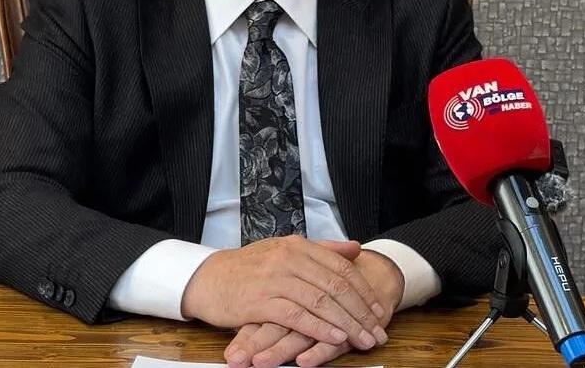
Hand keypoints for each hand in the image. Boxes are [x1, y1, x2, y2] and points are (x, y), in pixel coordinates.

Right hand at [225, 250, 405, 367]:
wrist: (205, 278)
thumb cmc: (246, 269)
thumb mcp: (284, 251)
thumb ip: (321, 250)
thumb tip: (355, 248)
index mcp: (298, 245)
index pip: (342, 268)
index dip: (364, 291)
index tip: (378, 311)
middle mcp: (290, 258)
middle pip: (336, 286)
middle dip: (361, 312)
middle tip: (377, 331)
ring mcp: (275, 278)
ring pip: (321, 301)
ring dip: (346, 324)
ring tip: (363, 340)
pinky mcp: (261, 301)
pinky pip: (297, 316)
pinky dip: (319, 328)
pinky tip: (335, 339)